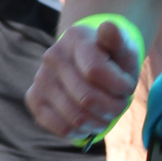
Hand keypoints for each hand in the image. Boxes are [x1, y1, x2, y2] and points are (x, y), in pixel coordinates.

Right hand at [26, 17, 139, 139]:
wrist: (87, 63)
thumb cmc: (111, 58)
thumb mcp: (122, 48)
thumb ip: (119, 40)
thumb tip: (108, 28)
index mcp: (75, 38)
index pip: (96, 71)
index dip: (119, 87)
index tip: (127, 87)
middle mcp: (52, 56)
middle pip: (87, 99)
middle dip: (113, 108)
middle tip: (120, 105)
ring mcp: (41, 78)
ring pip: (76, 117)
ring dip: (100, 122)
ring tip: (107, 115)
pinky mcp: (34, 99)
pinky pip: (60, 127)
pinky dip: (81, 132)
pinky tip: (90, 123)